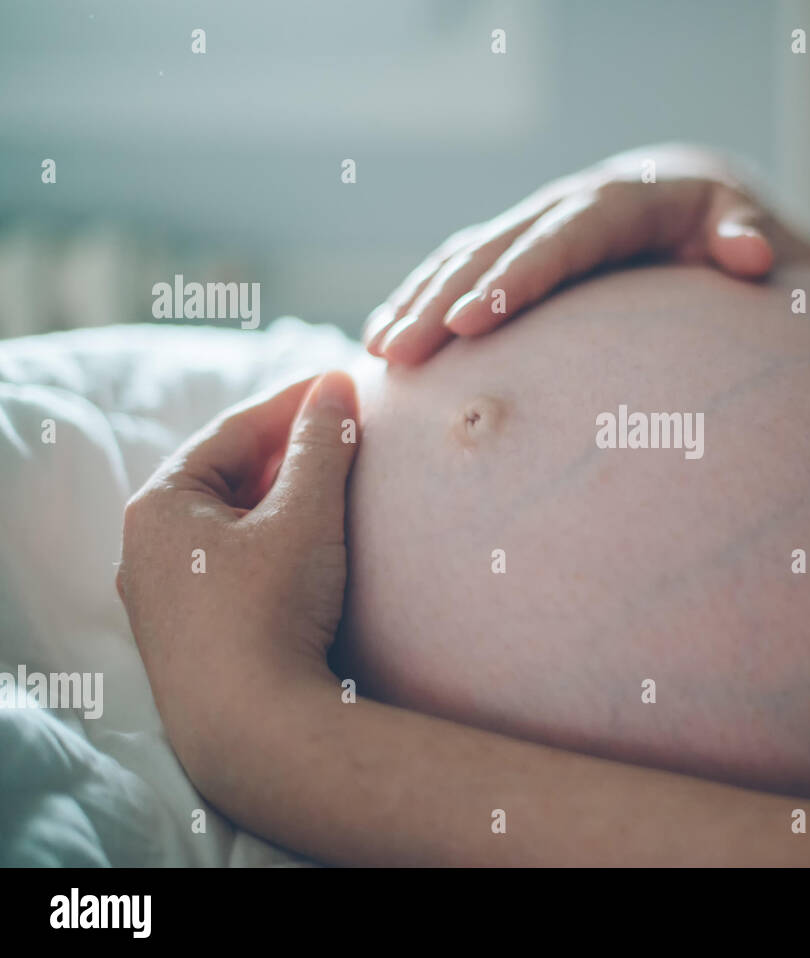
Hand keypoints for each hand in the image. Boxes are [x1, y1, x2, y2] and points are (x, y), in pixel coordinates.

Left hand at [115, 371, 358, 775]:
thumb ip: (321, 444)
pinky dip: (267, 544)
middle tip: (343, 432)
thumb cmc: (272, 611)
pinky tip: (305, 550)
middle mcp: (144, 548)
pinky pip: (227, 566)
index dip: (293, 405)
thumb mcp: (306, 515)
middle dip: (286, 452)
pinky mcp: (186, 637)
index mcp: (160, 504)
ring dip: (278, 499)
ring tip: (333, 486)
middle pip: (226, 476)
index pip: (233, 432)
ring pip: (227, 524)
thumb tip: (334, 388)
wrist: (253, 732)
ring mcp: (161, 597)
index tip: (342, 386)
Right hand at [362, 144, 809, 364]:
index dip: (512, 280)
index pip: (558, 242)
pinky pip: (459, 269)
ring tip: (380, 354)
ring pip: (463, 259)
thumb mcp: (742, 220)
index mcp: (615, 204)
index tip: (472, 322)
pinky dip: (420, 299)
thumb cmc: (721, 223)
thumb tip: (751, 254)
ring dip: (417, 302)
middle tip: (399, 352)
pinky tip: (385, 339)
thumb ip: (745, 233)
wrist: (690, 199)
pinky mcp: (515, 250)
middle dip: (442, 300)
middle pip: (493, 252)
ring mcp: (532, 227)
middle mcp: (561, 210)